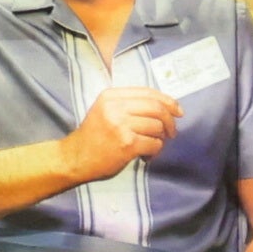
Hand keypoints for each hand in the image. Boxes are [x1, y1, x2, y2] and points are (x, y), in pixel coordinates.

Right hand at [65, 88, 179, 180]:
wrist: (75, 158)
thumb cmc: (94, 136)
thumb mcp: (105, 111)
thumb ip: (128, 105)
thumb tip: (165, 106)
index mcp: (110, 96)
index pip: (148, 92)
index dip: (167, 100)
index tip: (177, 111)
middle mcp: (115, 107)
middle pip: (156, 108)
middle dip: (170, 121)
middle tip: (171, 132)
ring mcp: (121, 125)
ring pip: (157, 126)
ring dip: (160, 139)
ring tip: (150, 147)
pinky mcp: (127, 144)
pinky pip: (154, 144)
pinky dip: (155, 151)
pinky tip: (145, 156)